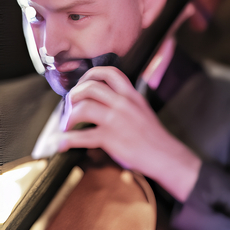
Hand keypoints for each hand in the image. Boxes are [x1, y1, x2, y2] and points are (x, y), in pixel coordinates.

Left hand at [60, 64, 201, 201]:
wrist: (166, 157)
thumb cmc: (154, 138)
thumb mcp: (143, 111)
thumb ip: (126, 103)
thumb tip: (106, 102)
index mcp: (131, 95)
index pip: (108, 73)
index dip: (90, 75)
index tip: (82, 84)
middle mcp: (123, 104)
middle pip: (90, 87)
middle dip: (73, 95)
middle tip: (69, 106)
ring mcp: (116, 120)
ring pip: (83, 108)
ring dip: (68, 117)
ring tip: (66, 125)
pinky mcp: (110, 139)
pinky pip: (81, 137)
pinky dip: (67, 140)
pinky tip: (63, 144)